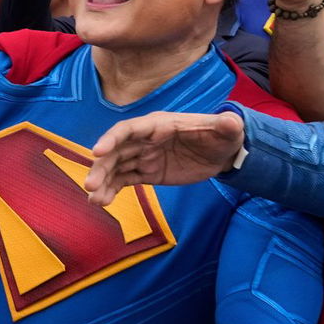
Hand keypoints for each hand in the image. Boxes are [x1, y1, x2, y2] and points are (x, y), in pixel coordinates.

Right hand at [85, 110, 245, 205]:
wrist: (222, 154)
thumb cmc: (222, 137)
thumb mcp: (228, 131)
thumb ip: (227, 125)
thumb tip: (233, 121)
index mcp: (159, 125)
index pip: (130, 129)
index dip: (112, 139)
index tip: (97, 152)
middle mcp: (145, 139)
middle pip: (116, 150)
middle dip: (101, 166)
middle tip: (90, 185)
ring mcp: (144, 156)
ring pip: (116, 167)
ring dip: (102, 181)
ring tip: (94, 199)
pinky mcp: (147, 172)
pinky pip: (124, 180)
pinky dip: (112, 189)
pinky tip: (102, 202)